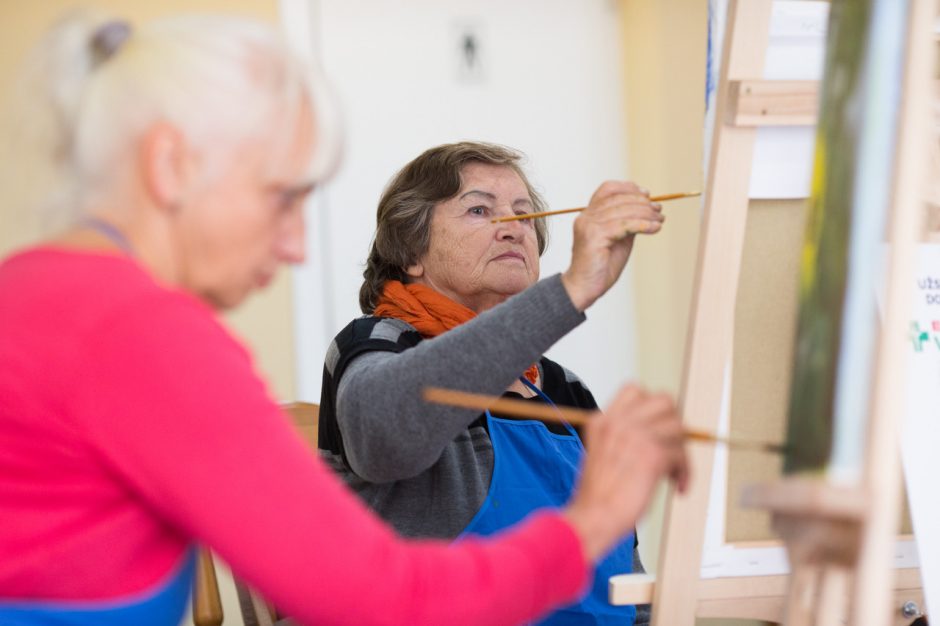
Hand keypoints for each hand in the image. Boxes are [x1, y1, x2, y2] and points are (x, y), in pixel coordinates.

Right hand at [560, 181, 663, 311]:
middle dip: (643, 202)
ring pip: (623, 211)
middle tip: (659, 210)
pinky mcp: (594, 237)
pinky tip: (655, 228)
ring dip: (646, 213)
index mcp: (589, 215)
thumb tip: (646, 210)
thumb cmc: (601, 266)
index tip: (647, 195)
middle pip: (618, 198)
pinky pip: (624, 225)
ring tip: (660, 219)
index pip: (607, 189)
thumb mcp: (618, 239)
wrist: (584, 288)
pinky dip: (643, 224)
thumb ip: (626, 223)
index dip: (628, 188)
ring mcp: (588, 226)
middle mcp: (586, 217)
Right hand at [562, 385, 688, 561]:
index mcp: (602, 421)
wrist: (592, 518)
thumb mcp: (602, 455)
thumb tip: (659, 435)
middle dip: (674, 424)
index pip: (635, 390)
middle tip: (670, 449)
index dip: (652, 409)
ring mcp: (636, 436)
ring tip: (673, 473)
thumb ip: (623, 438)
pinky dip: (685, 473)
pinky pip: (682, 454)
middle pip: (664, 400)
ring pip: (679, 426)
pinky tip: (678, 488)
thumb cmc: (597, 497)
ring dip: (682, 451)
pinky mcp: (653, 454)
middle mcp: (618, 422)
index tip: (655, 432)